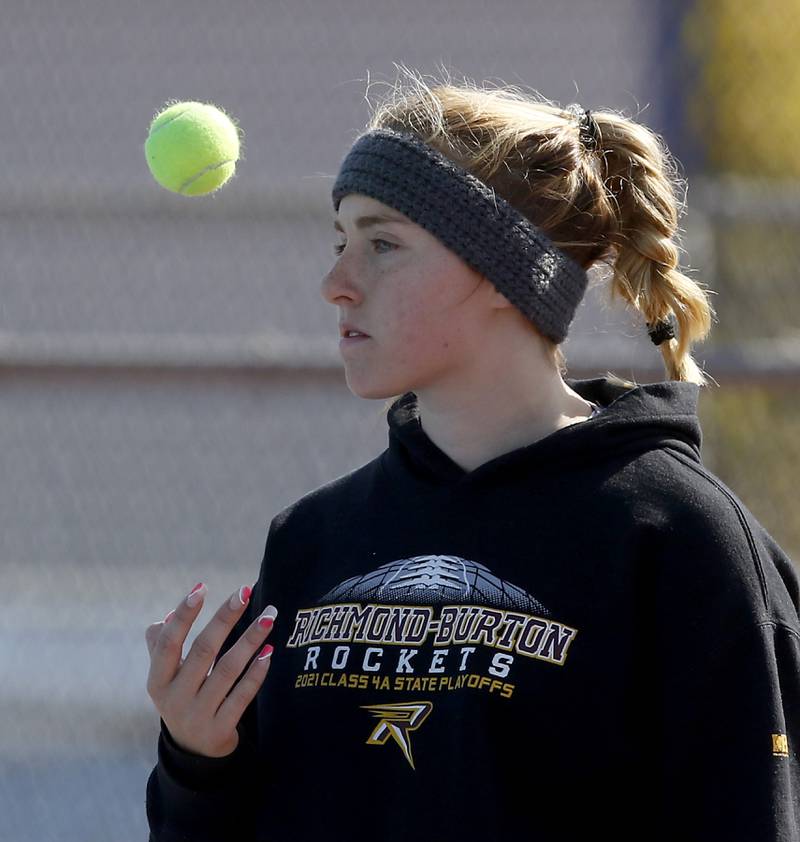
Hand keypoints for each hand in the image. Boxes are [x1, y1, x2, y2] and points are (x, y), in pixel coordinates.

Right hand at [145, 583, 276, 757]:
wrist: (193, 751)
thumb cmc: (181, 696)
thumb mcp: (164, 676)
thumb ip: (160, 645)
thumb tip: (165, 617)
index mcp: (158, 681)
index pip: (168, 643)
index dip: (183, 615)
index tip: (202, 587)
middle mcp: (175, 698)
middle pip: (203, 651)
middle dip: (225, 618)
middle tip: (245, 591)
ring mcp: (199, 715)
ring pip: (228, 670)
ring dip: (250, 640)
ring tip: (269, 616)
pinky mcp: (221, 729)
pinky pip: (242, 696)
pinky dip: (256, 673)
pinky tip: (269, 652)